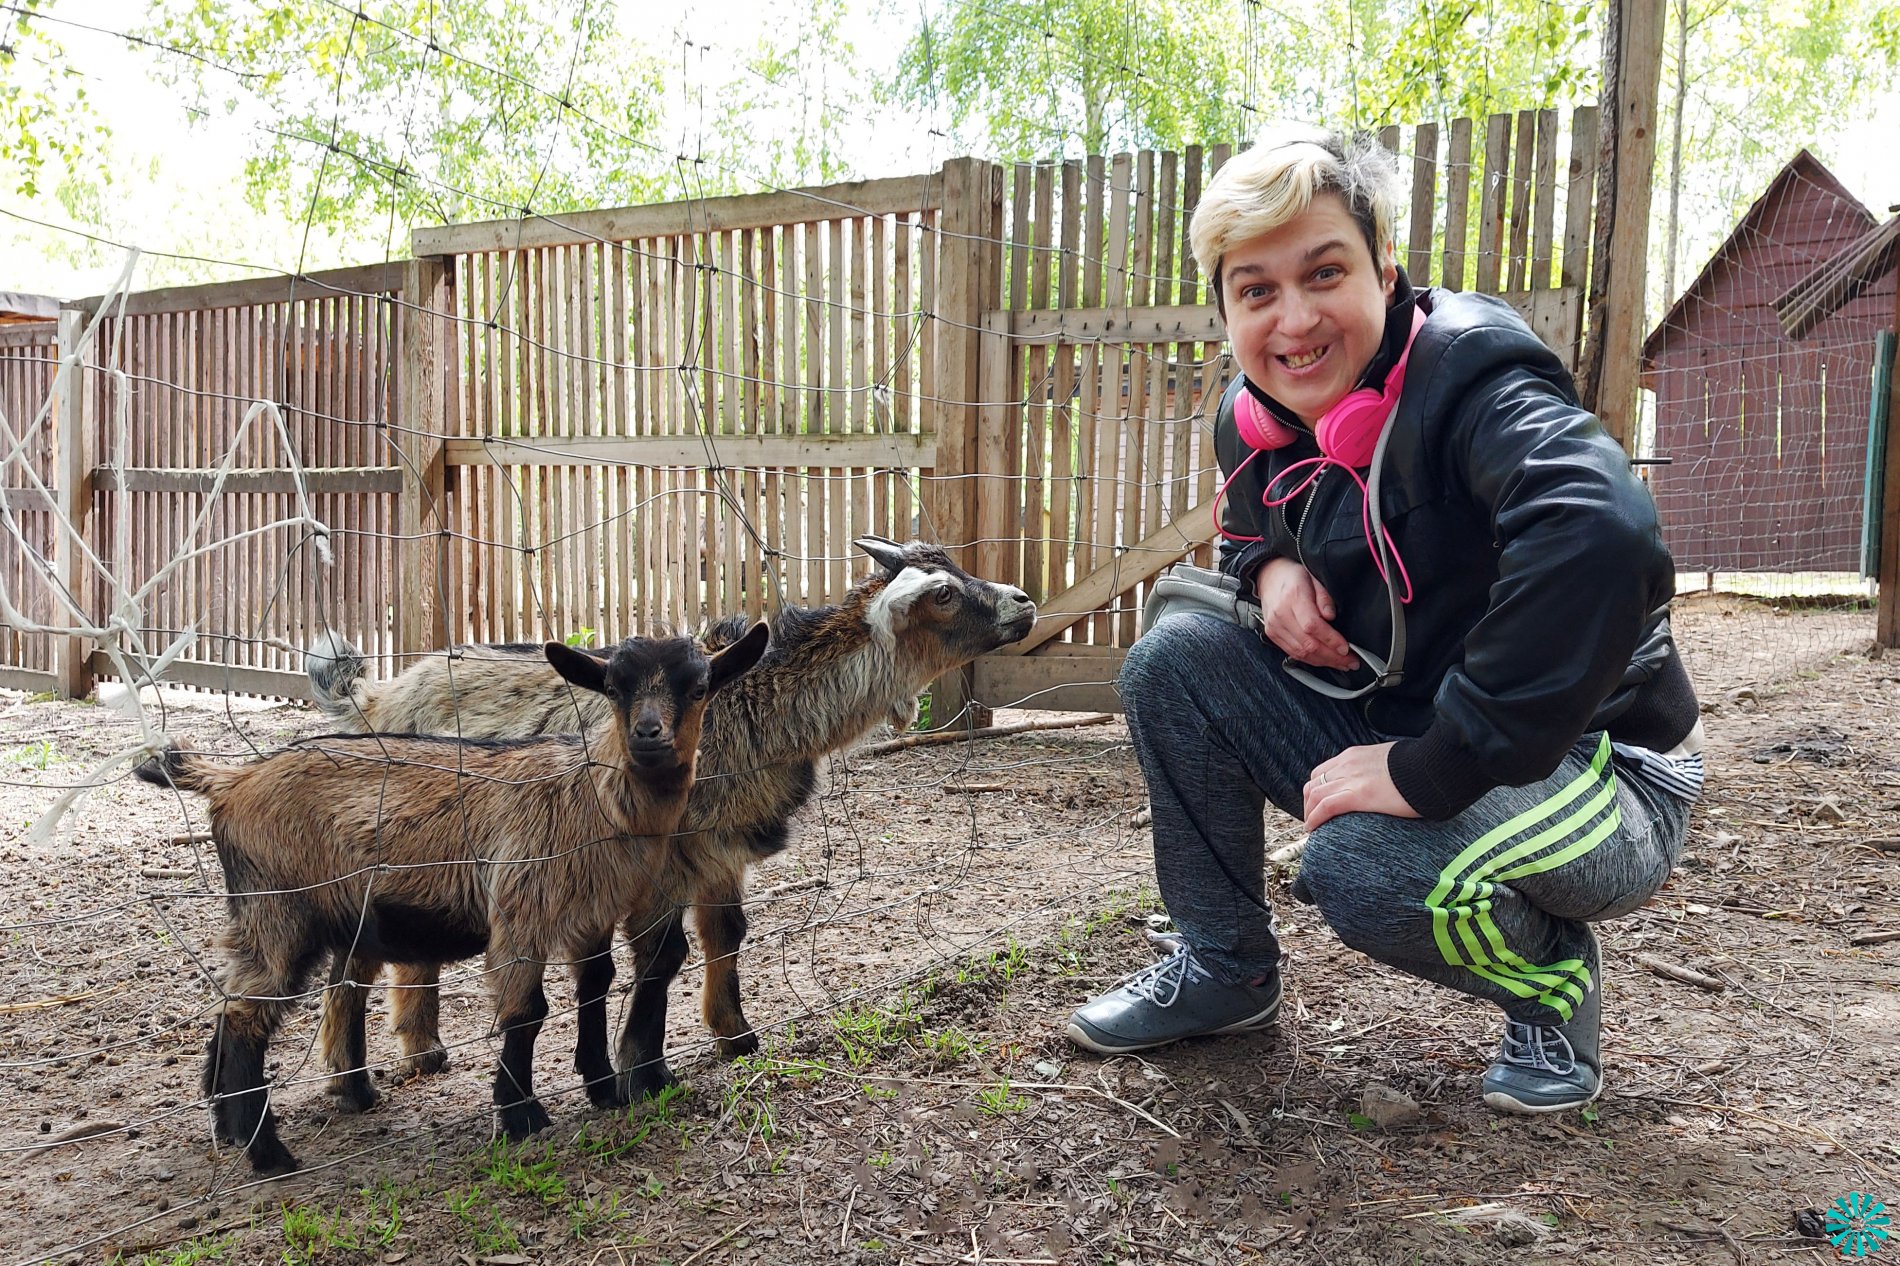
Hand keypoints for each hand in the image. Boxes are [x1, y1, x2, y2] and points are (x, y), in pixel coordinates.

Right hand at [1254, 557, 1355, 670]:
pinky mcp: (1272, 635)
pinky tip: (1324, 660)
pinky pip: (1293, 653)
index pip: (1312, 625)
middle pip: (1307, 644)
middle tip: (1350, 661)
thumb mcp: (1314, 578)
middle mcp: (1281, 614)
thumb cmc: (1293, 576)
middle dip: (1332, 657)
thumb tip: (1331, 616)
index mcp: (1293, 597)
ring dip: (1324, 661)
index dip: (1330, 640)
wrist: (1268, 576)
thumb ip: (1324, 597)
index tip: (1346, 648)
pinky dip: (1311, 660)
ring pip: (1301, 653)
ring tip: (1341, 663)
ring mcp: (1275, 627)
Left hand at [1302, 743, 1419, 831]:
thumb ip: (1380, 771)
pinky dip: (1315, 818)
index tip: (1318, 805)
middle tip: (1314, 819)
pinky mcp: (1358, 794)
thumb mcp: (1392, 762)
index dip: (1317, 789)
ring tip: (1313, 828)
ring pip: (1315, 795)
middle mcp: (1348, 763)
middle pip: (1314, 783)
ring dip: (1309, 813)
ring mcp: (1352, 778)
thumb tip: (1384, 784)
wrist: (1434, 767)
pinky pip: (1326, 806)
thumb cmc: (1421, 768)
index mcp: (1355, 755)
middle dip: (1309, 803)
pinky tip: (1314, 829)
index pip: (1324, 771)